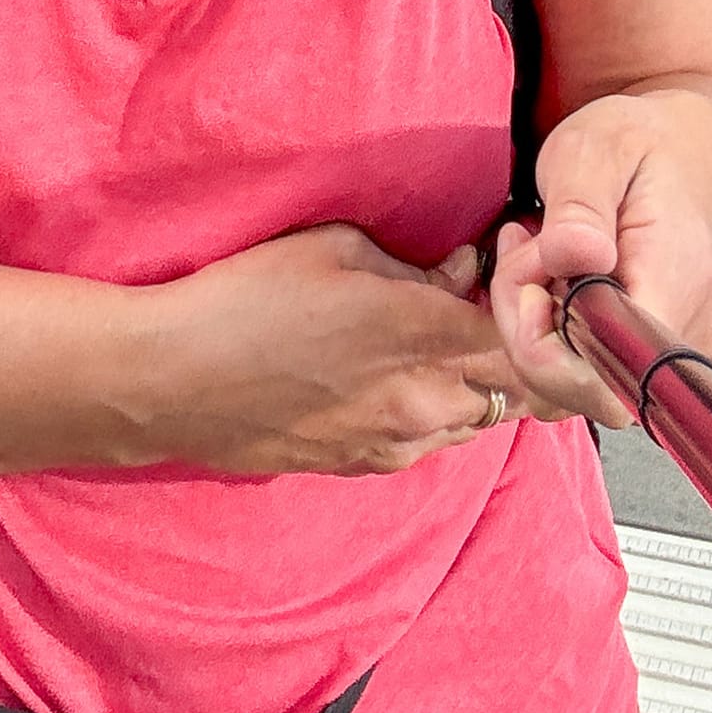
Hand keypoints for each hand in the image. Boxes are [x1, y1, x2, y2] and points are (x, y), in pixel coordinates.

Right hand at [144, 224, 532, 477]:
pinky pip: (431, 442)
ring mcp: (399, 442)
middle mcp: (425, 401)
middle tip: (483, 313)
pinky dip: (432, 412)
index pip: (530, 343)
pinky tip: (388, 380)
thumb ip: (410, 263)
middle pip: (519, 392)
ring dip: (475, 385)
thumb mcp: (327, 247)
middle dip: (516, 352)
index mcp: (422, 334)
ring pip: (479, 420)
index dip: (537, 314)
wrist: (174, 381)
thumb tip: (459, 272)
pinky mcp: (367, 466)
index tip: (512, 283)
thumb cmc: (243, 298)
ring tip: (431, 345)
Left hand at [489, 89, 711, 425]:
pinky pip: (601, 370)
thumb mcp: (595, 149)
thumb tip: (572, 257)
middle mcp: (694, 332)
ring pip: (587, 381)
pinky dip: (562, 332)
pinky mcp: (671, 353)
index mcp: (677, 281)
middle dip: (529, 326)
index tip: (523, 280)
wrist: (691, 150)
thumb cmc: (641, 144)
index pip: (608, 370)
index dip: (544, 345)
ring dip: (541, 325)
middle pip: (588, 383)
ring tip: (538, 253)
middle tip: (521, 252)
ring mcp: (688, 350)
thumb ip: (578, 207)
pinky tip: (555, 277)